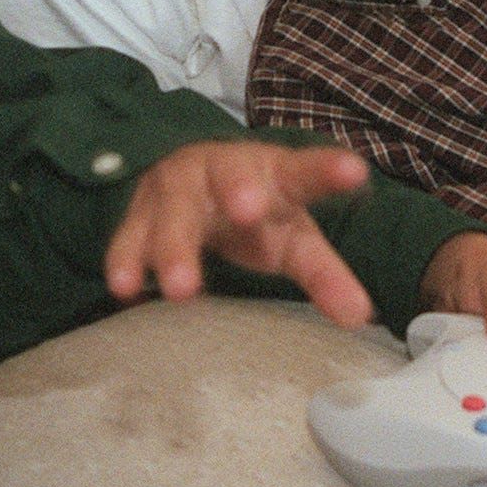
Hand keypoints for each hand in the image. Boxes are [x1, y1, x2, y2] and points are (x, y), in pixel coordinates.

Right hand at [103, 141, 375, 327]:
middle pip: (231, 173)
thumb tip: (361, 316)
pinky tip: (124, 286)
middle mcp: (222, 170)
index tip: (354, 171)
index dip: (327, 171)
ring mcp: (177, 189)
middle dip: (239, 188)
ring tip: (183, 289)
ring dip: (176, 247)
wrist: (188, 179)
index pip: (304, 171)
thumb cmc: (254, 213)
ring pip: (175, 212)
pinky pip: (129, 236)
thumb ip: (325, 274)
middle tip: (250, 210)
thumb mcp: (293, 238)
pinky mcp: (139, 214)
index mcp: (272, 173)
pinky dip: (126, 259)